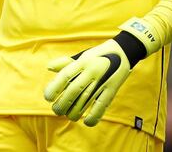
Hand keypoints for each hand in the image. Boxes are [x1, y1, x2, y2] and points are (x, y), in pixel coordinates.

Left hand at [43, 17, 159, 126]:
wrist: (124, 51)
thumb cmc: (98, 55)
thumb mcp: (82, 56)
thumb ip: (66, 63)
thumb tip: (49, 67)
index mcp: (83, 61)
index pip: (65, 75)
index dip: (54, 87)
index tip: (48, 97)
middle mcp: (92, 70)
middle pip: (73, 90)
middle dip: (62, 103)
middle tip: (56, 110)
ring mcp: (103, 80)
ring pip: (86, 100)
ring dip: (74, 112)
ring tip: (68, 115)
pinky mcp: (112, 89)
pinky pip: (102, 106)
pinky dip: (93, 116)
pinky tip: (86, 121)